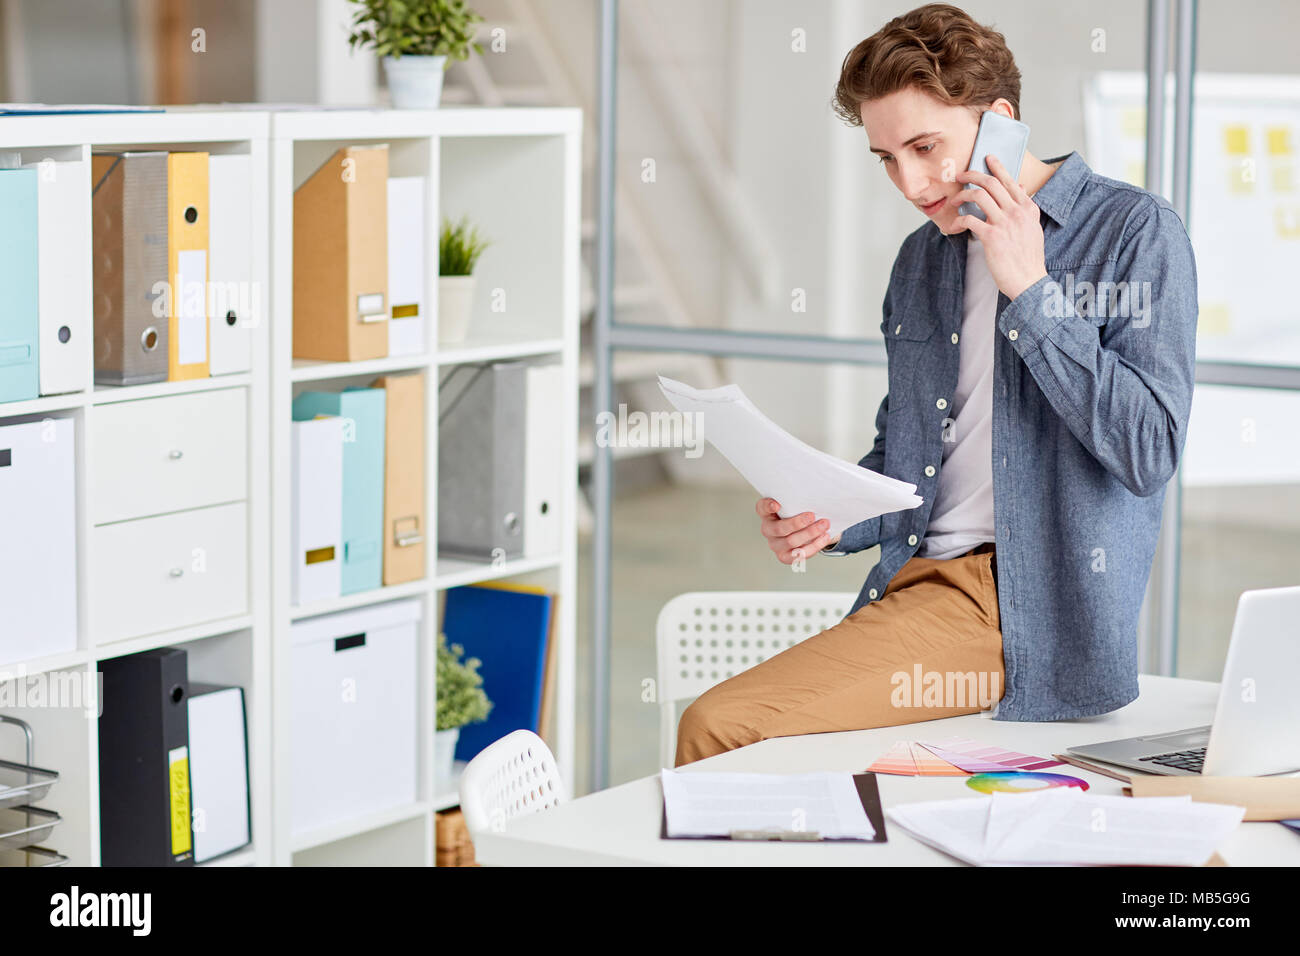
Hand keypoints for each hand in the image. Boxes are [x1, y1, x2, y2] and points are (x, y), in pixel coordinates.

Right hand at [756, 497, 836, 563]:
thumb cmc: (797, 513)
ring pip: (791, 542)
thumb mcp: (794, 504)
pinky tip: (824, 537)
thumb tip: (815, 491)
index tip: (777, 505)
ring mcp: (776, 545)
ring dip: (810, 533)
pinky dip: (815, 545)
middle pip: (779, 528)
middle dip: (797, 522)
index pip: (762, 508)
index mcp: (767, 514)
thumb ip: (797, 500)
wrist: (804, 531)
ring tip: (824, 525)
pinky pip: (800, 554)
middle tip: (812, 516)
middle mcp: (768, 530)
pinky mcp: (785, 557)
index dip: (768, 506)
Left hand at [950, 154, 1047, 301]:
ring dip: (962, 195)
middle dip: (972, 175)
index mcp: (1028, 208)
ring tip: (954, 200)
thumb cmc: (1028, 257)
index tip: (986, 158)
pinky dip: (958, 220)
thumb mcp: (1033, 227)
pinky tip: (953, 225)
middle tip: (961, 176)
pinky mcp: (991, 237)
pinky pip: (970, 219)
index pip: (1009, 180)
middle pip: (991, 183)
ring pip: (979, 196)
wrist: (1028, 280)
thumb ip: (1025, 207)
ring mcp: (1004, 223)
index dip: (997, 167)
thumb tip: (1021, 187)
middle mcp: (1017, 211)